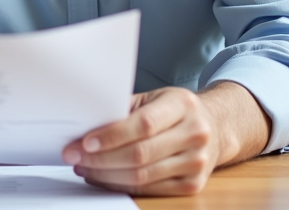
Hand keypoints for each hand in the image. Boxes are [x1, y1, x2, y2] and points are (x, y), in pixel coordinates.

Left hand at [61, 82, 266, 196]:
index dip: (112, 136)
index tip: (84, 142)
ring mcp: (197, 162)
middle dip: (100, 159)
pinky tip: (103, 177)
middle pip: (140, 154)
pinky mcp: (193, 184)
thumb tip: (85, 122)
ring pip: (142, 176)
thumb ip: (124, 108)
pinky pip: (149, 190)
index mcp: (182, 105)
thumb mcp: (154, 97)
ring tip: (83, 167)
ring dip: (106, 175)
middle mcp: (195, 133)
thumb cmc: (174, 109)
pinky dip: (120, 186)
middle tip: (73, 156)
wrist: (214, 126)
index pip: (143, 124)